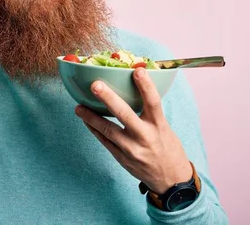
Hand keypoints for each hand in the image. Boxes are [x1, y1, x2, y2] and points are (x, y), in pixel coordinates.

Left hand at [75, 68, 192, 194]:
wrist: (170, 180)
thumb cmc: (167, 148)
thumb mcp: (165, 128)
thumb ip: (150, 111)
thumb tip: (133, 88)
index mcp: (159, 126)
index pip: (153, 102)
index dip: (146, 86)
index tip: (137, 71)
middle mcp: (145, 137)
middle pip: (125, 114)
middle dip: (108, 98)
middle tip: (95, 85)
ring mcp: (132, 149)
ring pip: (108, 129)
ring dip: (91, 117)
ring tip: (79, 106)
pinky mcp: (122, 158)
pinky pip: (104, 141)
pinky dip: (94, 129)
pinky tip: (86, 120)